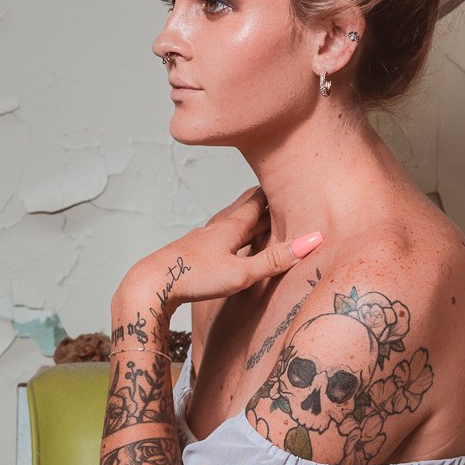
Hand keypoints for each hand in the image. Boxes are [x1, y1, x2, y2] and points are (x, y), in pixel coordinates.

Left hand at [126, 186, 321, 309]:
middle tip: (280, 189)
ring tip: (257, 211)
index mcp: (232, 226)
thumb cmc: (195, 277)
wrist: (151, 284)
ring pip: (230, 220)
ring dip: (247, 215)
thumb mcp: (242, 272)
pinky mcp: (192, 252)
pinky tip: (226, 242)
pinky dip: (232, 232)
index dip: (276, 193)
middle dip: (264, 199)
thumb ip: (276, 259)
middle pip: (245, 206)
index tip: (291, 180)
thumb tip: (313, 240)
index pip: (259, 201)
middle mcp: (217, 227)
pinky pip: (219, 236)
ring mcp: (202, 238)